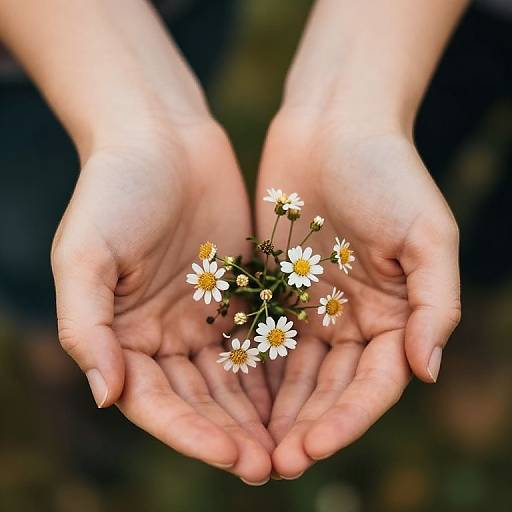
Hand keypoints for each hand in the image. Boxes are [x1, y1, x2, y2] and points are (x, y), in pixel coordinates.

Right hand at [51, 119, 273, 483]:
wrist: (161, 138)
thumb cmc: (114, 190)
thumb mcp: (85, 254)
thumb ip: (86, 326)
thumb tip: (105, 397)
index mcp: (123, 335)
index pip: (156, 402)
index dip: (191, 433)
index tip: (232, 455)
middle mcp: (163, 335)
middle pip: (200, 400)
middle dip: (234, 434)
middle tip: (272, 465)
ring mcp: (203, 315)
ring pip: (235, 379)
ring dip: (260, 414)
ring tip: (294, 444)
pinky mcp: (238, 293)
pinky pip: (260, 340)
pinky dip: (276, 371)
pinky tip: (304, 395)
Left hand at [256, 110, 460, 477]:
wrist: (334, 127)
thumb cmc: (388, 172)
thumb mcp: (428, 234)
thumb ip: (436, 304)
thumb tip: (428, 372)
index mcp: (396, 315)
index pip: (374, 384)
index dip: (347, 419)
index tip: (312, 447)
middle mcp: (354, 319)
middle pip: (330, 388)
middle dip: (305, 426)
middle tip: (271, 463)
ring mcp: (313, 307)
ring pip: (294, 373)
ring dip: (274, 411)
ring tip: (246, 446)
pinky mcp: (277, 289)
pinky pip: (263, 338)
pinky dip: (251, 371)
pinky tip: (230, 399)